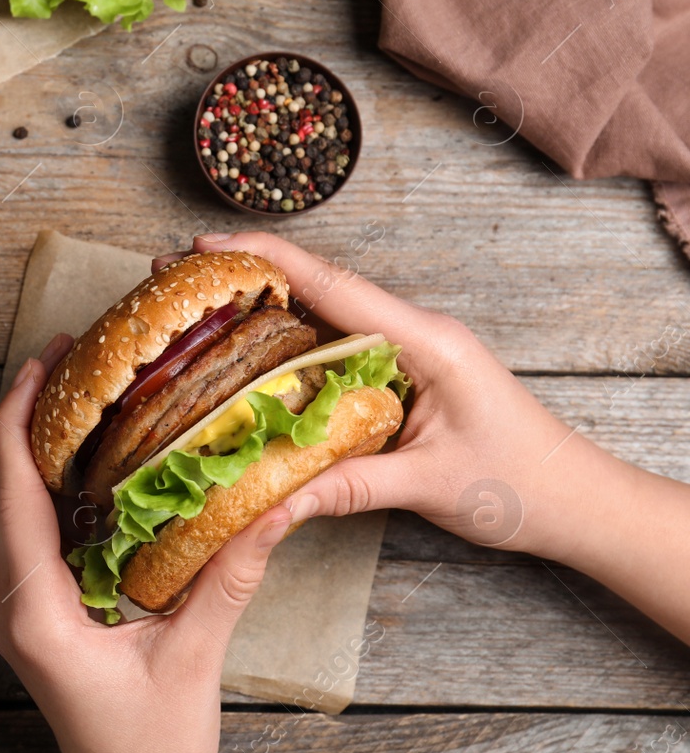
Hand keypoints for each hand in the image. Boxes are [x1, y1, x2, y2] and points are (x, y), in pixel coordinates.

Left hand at [0, 334, 291, 752]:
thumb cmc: (153, 752)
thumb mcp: (195, 657)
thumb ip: (230, 575)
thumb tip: (277, 502)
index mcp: (34, 609)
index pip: (14, 488)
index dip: (23, 414)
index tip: (48, 359)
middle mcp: (11, 603)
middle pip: (6, 486)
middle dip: (31, 415)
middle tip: (72, 356)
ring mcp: (19, 609)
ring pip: (16, 506)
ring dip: (41, 447)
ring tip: (82, 391)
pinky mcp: (37, 614)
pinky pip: (35, 533)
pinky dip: (55, 487)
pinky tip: (92, 459)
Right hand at [162, 232, 616, 561]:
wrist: (579, 502)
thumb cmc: (522, 486)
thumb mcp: (430, 486)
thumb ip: (348, 486)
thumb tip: (271, 504)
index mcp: (425, 340)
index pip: (333, 287)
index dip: (265, 261)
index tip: (205, 249)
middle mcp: (413, 333)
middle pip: (318, 290)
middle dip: (246, 278)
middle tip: (174, 281)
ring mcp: (408, 350)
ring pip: (322, 317)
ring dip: (261, 310)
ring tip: (195, 313)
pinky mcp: (403, 374)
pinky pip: (335, 348)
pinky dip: (287, 346)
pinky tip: (247, 359)